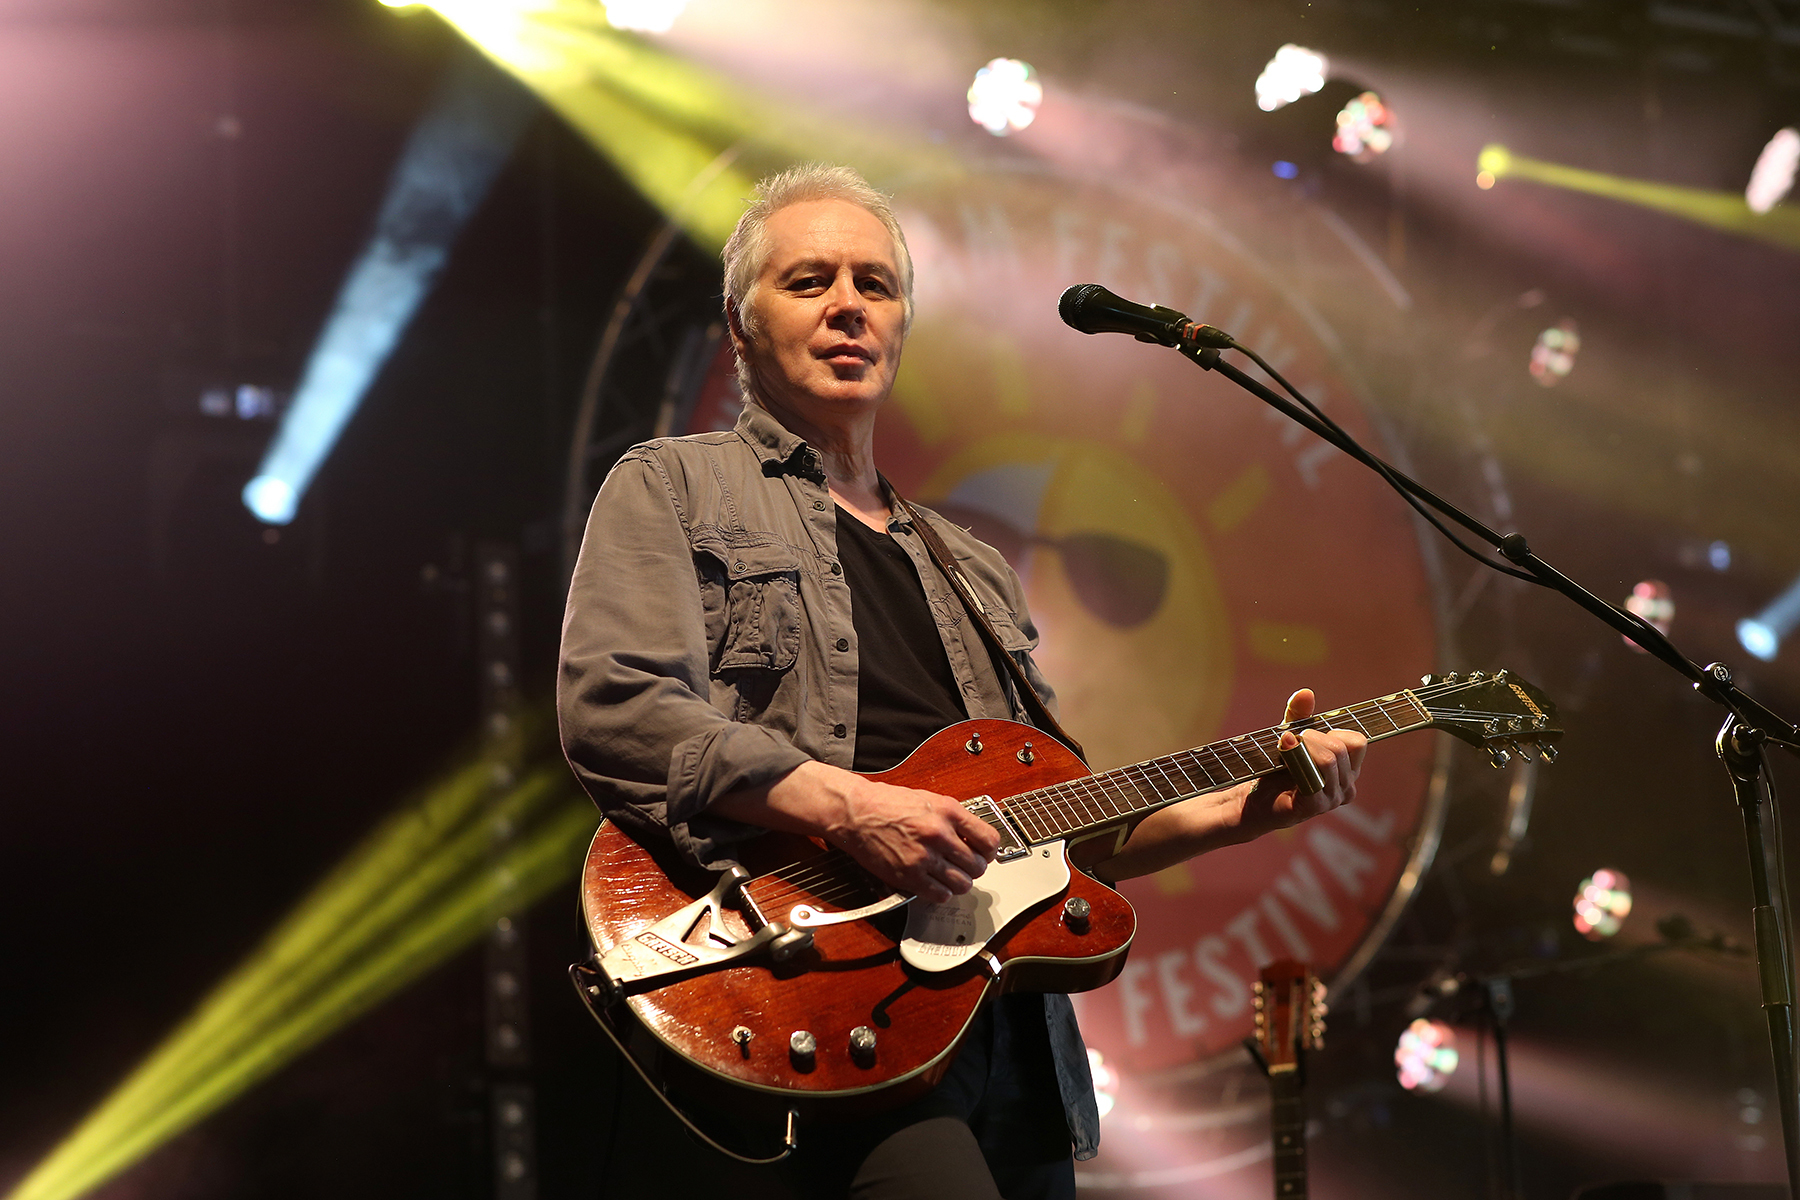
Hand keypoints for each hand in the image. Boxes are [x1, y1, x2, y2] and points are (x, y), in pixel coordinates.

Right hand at [763, 762, 1001, 903]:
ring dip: (960, 883)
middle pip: (978, 866)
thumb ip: (953, 818)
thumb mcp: (929, 799)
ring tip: (951, 876)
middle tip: (965, 866)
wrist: (856, 812)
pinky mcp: (908, 876)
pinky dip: (942, 893)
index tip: (985, 854)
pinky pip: (940, 895)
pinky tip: (936, 884)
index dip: (990, 851)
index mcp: (948, 811)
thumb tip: (973, 838)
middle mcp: (939, 834)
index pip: (988, 840)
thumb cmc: (887, 803)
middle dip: (974, 868)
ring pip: (962, 884)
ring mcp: (924, 857)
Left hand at [1234, 688, 1366, 838]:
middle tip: (1290, 739)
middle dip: (1312, 737)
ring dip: (1302, 746)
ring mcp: (1331, 800)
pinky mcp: (1313, 807)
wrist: (1250, 800)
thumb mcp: (1289, 737)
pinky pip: (1314, 778)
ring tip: (1284, 746)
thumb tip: (1305, 692)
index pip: (1358, 742)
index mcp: (1347, 771)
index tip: (1309, 735)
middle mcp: (1345, 787)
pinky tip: (1283, 751)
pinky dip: (1296, 758)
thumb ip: (1299, 716)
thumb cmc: (1273, 770)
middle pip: (1341, 749)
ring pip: (1329, 760)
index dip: (1334, 732)